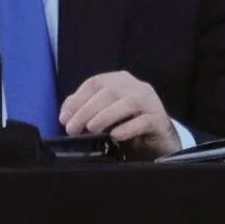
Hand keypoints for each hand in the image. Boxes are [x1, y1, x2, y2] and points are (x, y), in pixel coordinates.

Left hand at [59, 71, 179, 158]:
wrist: (160, 143)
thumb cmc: (129, 127)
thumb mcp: (105, 116)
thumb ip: (87, 109)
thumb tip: (66, 112)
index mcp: (121, 81)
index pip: (96, 82)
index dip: (77, 99)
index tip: (64, 118)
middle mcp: (137, 87)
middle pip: (110, 91)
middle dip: (87, 110)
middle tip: (72, 129)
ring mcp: (151, 102)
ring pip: (128, 102)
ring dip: (105, 116)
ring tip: (91, 129)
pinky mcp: (160, 120)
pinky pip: (144, 121)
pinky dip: (128, 127)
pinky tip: (116, 135)